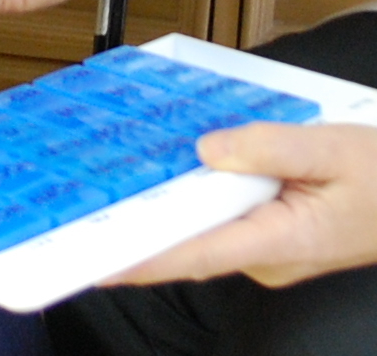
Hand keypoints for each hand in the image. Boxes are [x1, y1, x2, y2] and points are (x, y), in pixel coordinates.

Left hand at [109, 122, 376, 287]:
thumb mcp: (332, 149)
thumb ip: (269, 146)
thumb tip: (208, 150)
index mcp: (282, 241)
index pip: (197, 254)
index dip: (142, 259)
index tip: (95, 260)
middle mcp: (266, 254)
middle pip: (188, 241)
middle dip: (133, 230)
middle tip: (75, 212)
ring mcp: (266, 246)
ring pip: (202, 228)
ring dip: (160, 210)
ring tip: (102, 187)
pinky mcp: (267, 232)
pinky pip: (219, 216)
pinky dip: (190, 198)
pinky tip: (164, 172)